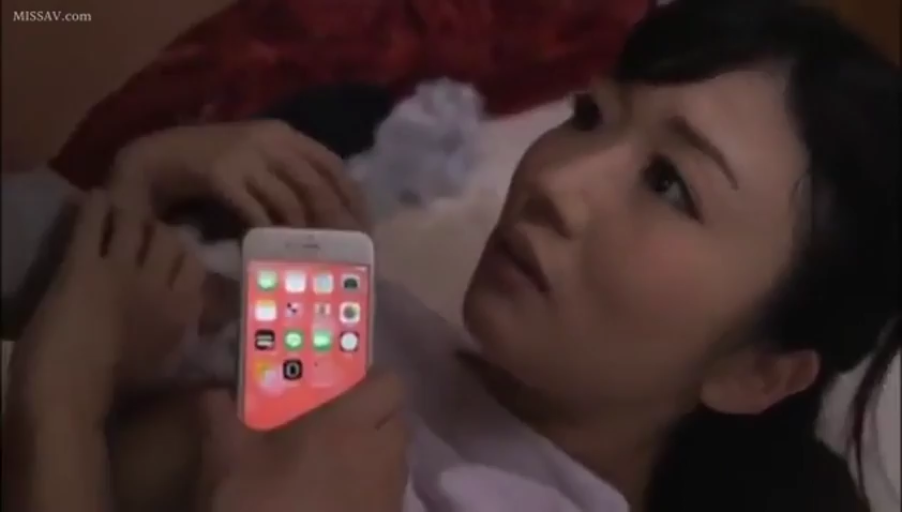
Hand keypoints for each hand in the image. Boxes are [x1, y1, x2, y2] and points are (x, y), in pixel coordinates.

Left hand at [8, 191, 205, 421]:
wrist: (68, 392)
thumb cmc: (115, 388)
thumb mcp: (166, 361)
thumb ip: (186, 333)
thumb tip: (208, 327)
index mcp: (182, 311)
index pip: (196, 265)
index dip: (184, 254)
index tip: (173, 254)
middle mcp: (159, 285)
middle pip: (170, 237)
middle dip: (157, 231)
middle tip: (142, 232)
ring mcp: (122, 271)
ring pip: (138, 221)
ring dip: (127, 213)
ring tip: (118, 212)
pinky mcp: (82, 266)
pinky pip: (93, 221)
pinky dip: (94, 206)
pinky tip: (93, 200)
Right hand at [108, 121, 370, 230]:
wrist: (159, 156)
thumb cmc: (215, 165)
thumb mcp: (261, 161)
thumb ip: (291, 177)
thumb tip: (330, 212)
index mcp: (285, 134)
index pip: (332, 164)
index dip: (352, 197)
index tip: (364, 227)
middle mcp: (270, 140)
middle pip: (316, 184)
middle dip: (333, 221)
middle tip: (344, 251)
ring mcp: (245, 155)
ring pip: (289, 201)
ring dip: (302, 234)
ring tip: (311, 259)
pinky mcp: (220, 175)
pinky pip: (255, 212)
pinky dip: (268, 235)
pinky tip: (272, 253)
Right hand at [196, 371, 408, 511]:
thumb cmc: (264, 507)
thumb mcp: (228, 463)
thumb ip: (222, 419)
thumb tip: (212, 392)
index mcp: (350, 423)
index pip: (390, 382)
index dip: (370, 380)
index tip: (339, 385)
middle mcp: (382, 451)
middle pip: (395, 418)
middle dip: (371, 416)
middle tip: (333, 424)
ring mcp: (390, 490)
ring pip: (394, 455)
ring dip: (372, 452)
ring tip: (332, 464)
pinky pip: (387, 490)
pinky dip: (370, 487)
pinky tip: (334, 498)